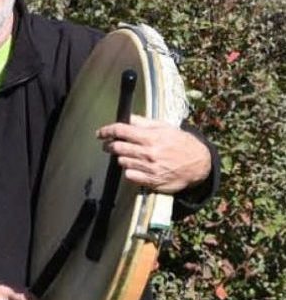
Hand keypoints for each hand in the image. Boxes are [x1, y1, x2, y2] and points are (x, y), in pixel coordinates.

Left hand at [95, 121, 211, 193]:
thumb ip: (145, 123)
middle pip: (117, 147)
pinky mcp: (150, 181)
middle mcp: (148, 153)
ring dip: (121, 157)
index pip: (121, 131)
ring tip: (129, 155)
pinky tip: (136, 167)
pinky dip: (129, 170)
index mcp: (151, 137)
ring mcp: (149, 168)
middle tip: (109, 144)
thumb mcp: (166, 128)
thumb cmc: (182, 143)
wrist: (199, 165)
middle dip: (109, 145)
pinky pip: (129, 175)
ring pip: (121, 162)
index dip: (106, 131)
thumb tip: (128, 118)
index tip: (100, 133)